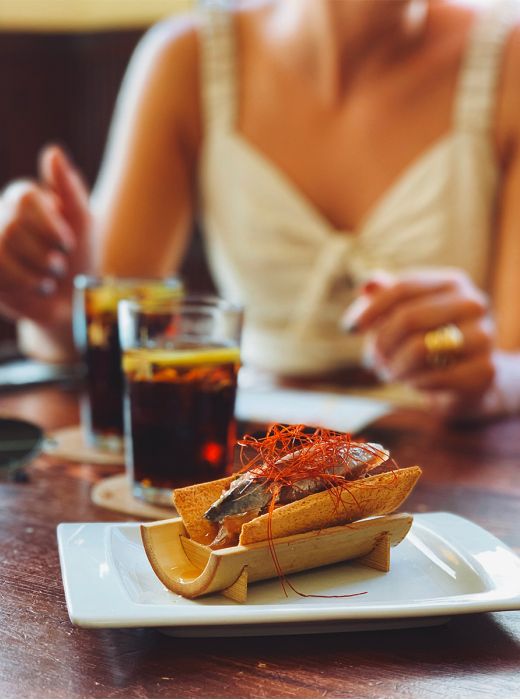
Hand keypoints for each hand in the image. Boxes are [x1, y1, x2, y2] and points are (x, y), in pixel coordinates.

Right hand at [0, 145, 90, 324]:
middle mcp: (3, 216)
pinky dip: (23, 282)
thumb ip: (69, 187)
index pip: (25, 198)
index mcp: (25, 198)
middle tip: (61, 265)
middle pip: (13, 227)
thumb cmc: (80, 256)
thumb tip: (53, 151)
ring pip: (1, 248)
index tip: (68, 244)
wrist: (74, 300)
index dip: (48, 225)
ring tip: (52, 277)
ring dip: (35, 269)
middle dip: (43, 253)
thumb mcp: (83, 222)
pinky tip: (39, 286)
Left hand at [341, 269, 495, 414]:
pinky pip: (433, 377)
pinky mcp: (484, 371)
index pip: (403, 287)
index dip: (371, 308)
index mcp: (452, 282)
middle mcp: (473, 304)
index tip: (349, 329)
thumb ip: (385, 297)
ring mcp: (483, 337)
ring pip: (420, 348)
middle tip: (372, 360)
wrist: (469, 379)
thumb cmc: (430, 339)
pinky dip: (413, 382)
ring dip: (394, 365)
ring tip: (389, 372)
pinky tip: (412, 382)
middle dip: (382, 342)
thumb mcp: (406, 314)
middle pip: (409, 317)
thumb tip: (367, 286)